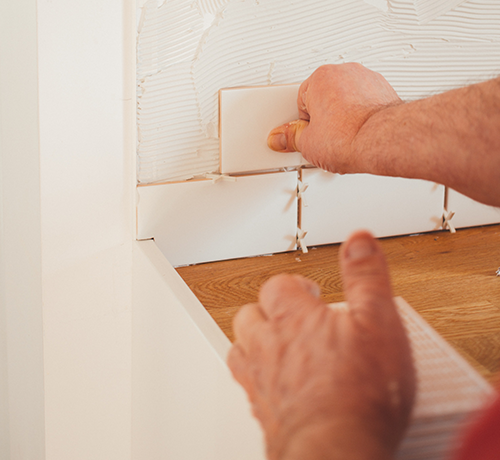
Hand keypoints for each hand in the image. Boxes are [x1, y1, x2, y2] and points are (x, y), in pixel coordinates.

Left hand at [227, 231, 414, 459]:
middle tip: (289, 315)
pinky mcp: (263, 412)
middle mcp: (269, 345)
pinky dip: (254, 378)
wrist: (337, 451)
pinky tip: (272, 385)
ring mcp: (261, 379)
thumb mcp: (379, 321)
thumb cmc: (360, 392)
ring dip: (253, 341)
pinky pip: (246, 386)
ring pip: (240, 348)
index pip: (278, 286)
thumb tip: (358, 239)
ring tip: (273, 342)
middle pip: (250, 314)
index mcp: (294, 318)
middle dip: (267, 310)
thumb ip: (367, 277)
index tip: (310, 290)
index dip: (293, 284)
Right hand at [267, 64, 401, 173]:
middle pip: (324, 97)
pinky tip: (360, 134)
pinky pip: (366, 102)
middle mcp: (345, 72)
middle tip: (325, 139)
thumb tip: (281, 138)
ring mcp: (367, 79)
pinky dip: (363, 116)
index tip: (307, 137)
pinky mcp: (385, 90)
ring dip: (344, 116)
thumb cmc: (350, 136)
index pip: (301, 102)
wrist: (382, 141)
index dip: (303, 124)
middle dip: (324, 118)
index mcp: (320, 77)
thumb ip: (291, 138)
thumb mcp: (307, 144)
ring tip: (344, 138)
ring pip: (347, 99)